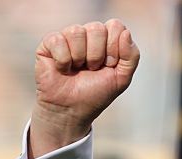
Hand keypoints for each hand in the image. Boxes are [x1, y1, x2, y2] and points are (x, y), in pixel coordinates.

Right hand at [29, 19, 139, 158]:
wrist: (72, 110)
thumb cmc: (96, 93)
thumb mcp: (122, 78)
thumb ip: (132, 56)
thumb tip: (126, 32)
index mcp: (107, 39)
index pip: (115, 26)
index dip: (114, 48)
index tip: (109, 65)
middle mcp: (88, 34)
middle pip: (97, 28)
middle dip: (96, 55)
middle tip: (91, 69)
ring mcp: (68, 37)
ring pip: (77, 32)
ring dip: (79, 58)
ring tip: (77, 69)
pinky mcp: (49, 43)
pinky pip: (58, 40)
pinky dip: (63, 60)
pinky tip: (63, 69)